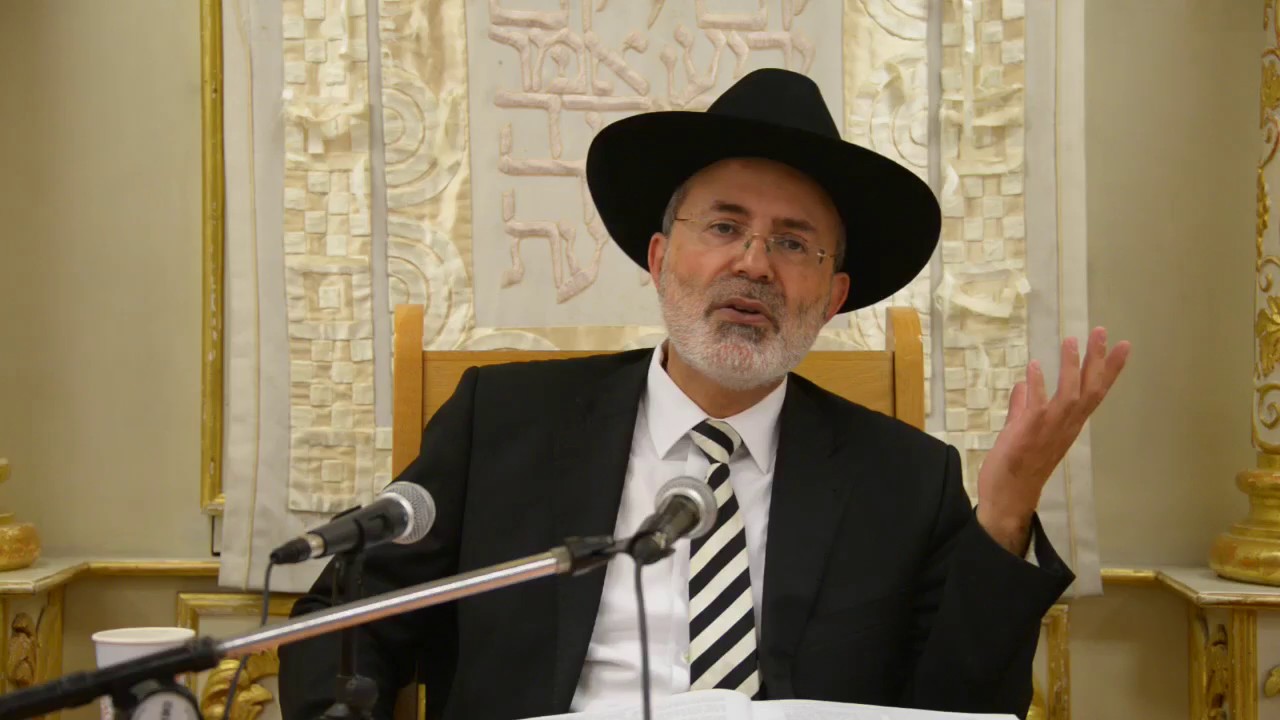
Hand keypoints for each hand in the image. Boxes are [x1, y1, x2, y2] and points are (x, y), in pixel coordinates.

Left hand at [977, 327, 1130, 554]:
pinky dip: (1038, 387)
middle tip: (1102, 331)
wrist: (1008, 499)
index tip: (1122, 345)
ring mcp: (1049, 430)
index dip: (1109, 370)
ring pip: (1069, 395)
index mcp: (1068, 426)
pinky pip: (1037, 407)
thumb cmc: (1017, 468)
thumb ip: (1023, 407)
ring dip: (1071, 368)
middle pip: (1090, 390)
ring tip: (1071, 341)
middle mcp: (1065, 427)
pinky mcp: (1028, 434)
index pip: (1095, 393)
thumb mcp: (1021, 431)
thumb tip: (1024, 385)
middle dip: (1098, 360)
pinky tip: (1036, 367)